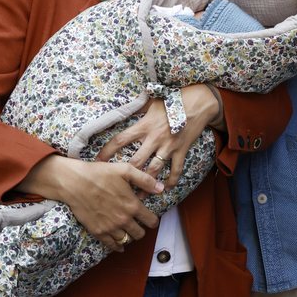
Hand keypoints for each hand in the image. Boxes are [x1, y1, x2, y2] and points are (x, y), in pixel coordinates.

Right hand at [18, 155, 162, 251]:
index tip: (150, 218)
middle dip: (141, 229)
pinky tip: (118, 243)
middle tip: (137, 223)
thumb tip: (161, 188)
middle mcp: (123, 220)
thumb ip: (145, 180)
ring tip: (127, 229)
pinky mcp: (98, 232)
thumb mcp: (125, 170)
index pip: (151, 221)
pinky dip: (117, 246)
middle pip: (140, 234)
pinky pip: (112, 245)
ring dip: (129, 236)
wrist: (75, 182)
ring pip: (127, 240)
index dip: (153, 220)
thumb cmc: (100, 173)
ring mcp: (110, 227)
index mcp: (132, 205)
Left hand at [97, 85, 219, 189]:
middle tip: (117, 187)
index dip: (106, 152)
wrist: (198, 103)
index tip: (98, 161)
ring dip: (146, 185)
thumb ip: (137, 109)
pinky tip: (166, 188)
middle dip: (125, 176)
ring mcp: (168, 147)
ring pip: (154, 171)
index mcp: (143, 126)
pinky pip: (175, 170)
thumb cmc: (173, 99)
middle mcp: (154, 138)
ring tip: (139, 197)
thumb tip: (123, 109)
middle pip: (135, 162)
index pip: (119, 141)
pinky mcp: (181, 151)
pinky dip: (171, 181)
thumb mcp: (151, 102)